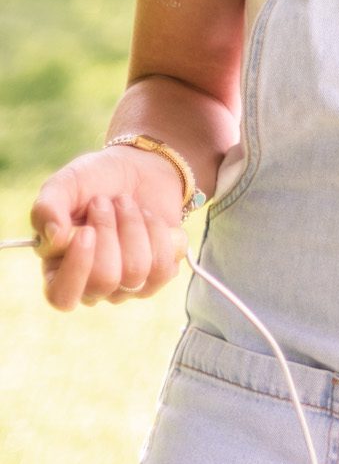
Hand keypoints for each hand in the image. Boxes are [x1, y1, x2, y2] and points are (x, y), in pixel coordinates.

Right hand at [30, 150, 188, 312]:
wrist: (140, 167)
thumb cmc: (96, 179)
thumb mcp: (66, 183)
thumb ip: (48, 207)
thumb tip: (52, 238)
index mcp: (57, 270)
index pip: (61, 296)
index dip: (77, 268)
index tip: (87, 231)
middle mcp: (91, 285)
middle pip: (105, 279)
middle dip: (110, 230)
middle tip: (105, 201)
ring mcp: (126, 284)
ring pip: (137, 271)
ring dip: (134, 225)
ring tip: (126, 204)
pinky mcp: (157, 275)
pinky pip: (165, 267)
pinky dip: (159, 232)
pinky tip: (147, 218)